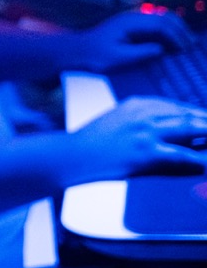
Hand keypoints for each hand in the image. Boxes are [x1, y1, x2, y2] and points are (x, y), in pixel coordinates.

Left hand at [66, 10, 193, 72]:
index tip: (185, 49)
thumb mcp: (118, 57)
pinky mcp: (132, 28)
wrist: (77, 51)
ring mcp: (132, 22)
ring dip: (175, 31)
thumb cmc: (94, 55)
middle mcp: (132, 18)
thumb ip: (141, 52)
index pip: (160, 24)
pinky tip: (173, 46)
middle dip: (180, 31)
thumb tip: (162, 49)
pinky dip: (167, 34)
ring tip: (187, 46)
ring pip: (161, 20)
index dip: (175, 36)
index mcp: (129, 22)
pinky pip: (154, 28)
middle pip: (164, 18)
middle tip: (192, 46)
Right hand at [69, 96, 206, 183]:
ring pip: (189, 129)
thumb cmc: (94, 141)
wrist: (74, 153)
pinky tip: (204, 164)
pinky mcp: (145, 152)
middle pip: (188, 115)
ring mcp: (145, 132)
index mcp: (137, 103)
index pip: (178, 106)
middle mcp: (144, 113)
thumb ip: (142, 119)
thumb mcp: (118, 120)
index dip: (198, 113)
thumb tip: (170, 131)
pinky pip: (181, 156)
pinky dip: (197, 160)